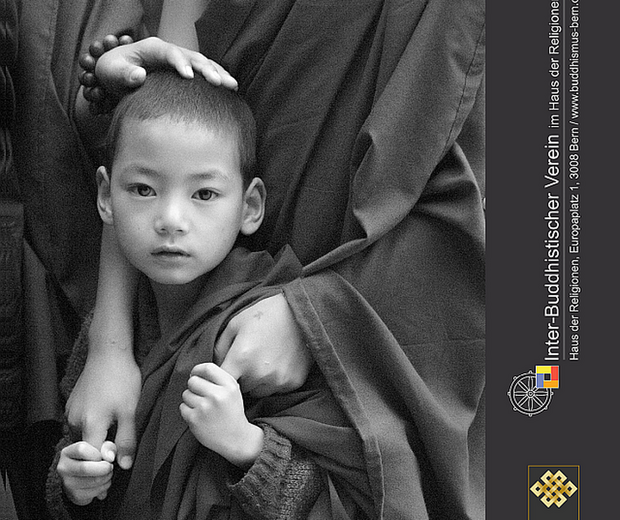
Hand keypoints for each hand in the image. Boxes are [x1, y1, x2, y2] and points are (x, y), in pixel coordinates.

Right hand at [57, 441, 115, 505]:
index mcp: (67, 452)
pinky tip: (104, 482)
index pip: (81, 449)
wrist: (84, 476)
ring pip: (92, 481)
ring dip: (107, 477)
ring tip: (108, 474)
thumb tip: (110, 458)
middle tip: (110, 466)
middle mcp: (63, 468)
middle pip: (84, 468)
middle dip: (104, 467)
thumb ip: (107, 447)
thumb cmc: (94, 457)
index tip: (102, 456)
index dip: (96, 453)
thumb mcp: (101, 447)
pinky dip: (105, 486)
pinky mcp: (75, 496)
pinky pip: (94, 492)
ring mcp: (67, 484)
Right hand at [66, 349, 140, 469]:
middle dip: (103, 448)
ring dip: (98, 435)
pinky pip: (80, 423)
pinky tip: (107, 412)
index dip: (107, 461)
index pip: (93, 459)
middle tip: (121, 436)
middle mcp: (74, 421)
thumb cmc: (122, 380)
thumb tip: (125, 466)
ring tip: (116, 422)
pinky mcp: (71, 404)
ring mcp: (70, 412)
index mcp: (89, 425)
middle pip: (87, 448)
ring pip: (84, 435)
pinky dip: (92, 424)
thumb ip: (127, 440)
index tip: (121, 454)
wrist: (108, 352)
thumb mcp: (131, 411)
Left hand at [94, 36, 237, 95]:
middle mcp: (169, 52)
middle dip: (207, 69)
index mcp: (152, 48)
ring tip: (232, 86)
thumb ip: (124, 74)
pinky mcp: (184, 72)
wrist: (116, 75)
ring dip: (218, 74)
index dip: (180, 63)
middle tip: (219, 83)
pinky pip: (203, 73)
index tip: (189, 78)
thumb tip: (140, 76)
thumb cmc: (113, 72)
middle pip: (192, 57)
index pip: (170, 52)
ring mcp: (178, 61)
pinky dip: (216, 79)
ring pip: (202, 64)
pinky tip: (230, 89)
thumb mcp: (112, 72)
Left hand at [180, 363, 262, 467]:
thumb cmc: (232, 412)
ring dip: (190, 399)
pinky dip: (187, 411)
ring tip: (201, 407)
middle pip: (193, 381)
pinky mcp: (195, 420)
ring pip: (186, 394)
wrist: (236, 438)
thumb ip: (219, 379)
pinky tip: (198, 416)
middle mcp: (217, 396)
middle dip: (194, 387)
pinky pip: (182, 407)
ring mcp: (205, 408)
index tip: (195, 374)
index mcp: (229, 386)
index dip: (198, 370)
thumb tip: (196, 371)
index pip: (207, 368)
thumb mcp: (233, 391)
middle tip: (200, 395)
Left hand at [214, 293, 312, 396]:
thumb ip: (220, 347)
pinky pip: (277, 389)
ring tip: (264, 362)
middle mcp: (259, 374)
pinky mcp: (293, 382)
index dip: (221, 378)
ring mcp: (278, 380)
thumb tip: (213, 366)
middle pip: (240, 388)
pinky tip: (279, 363)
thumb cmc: (265, 314)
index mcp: (241, 358)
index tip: (225, 371)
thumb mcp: (235, 324)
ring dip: (257, 382)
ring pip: (258, 391)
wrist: (301, 312)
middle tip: (249, 360)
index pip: (222, 382)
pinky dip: (275, 381)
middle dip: (241, 377)